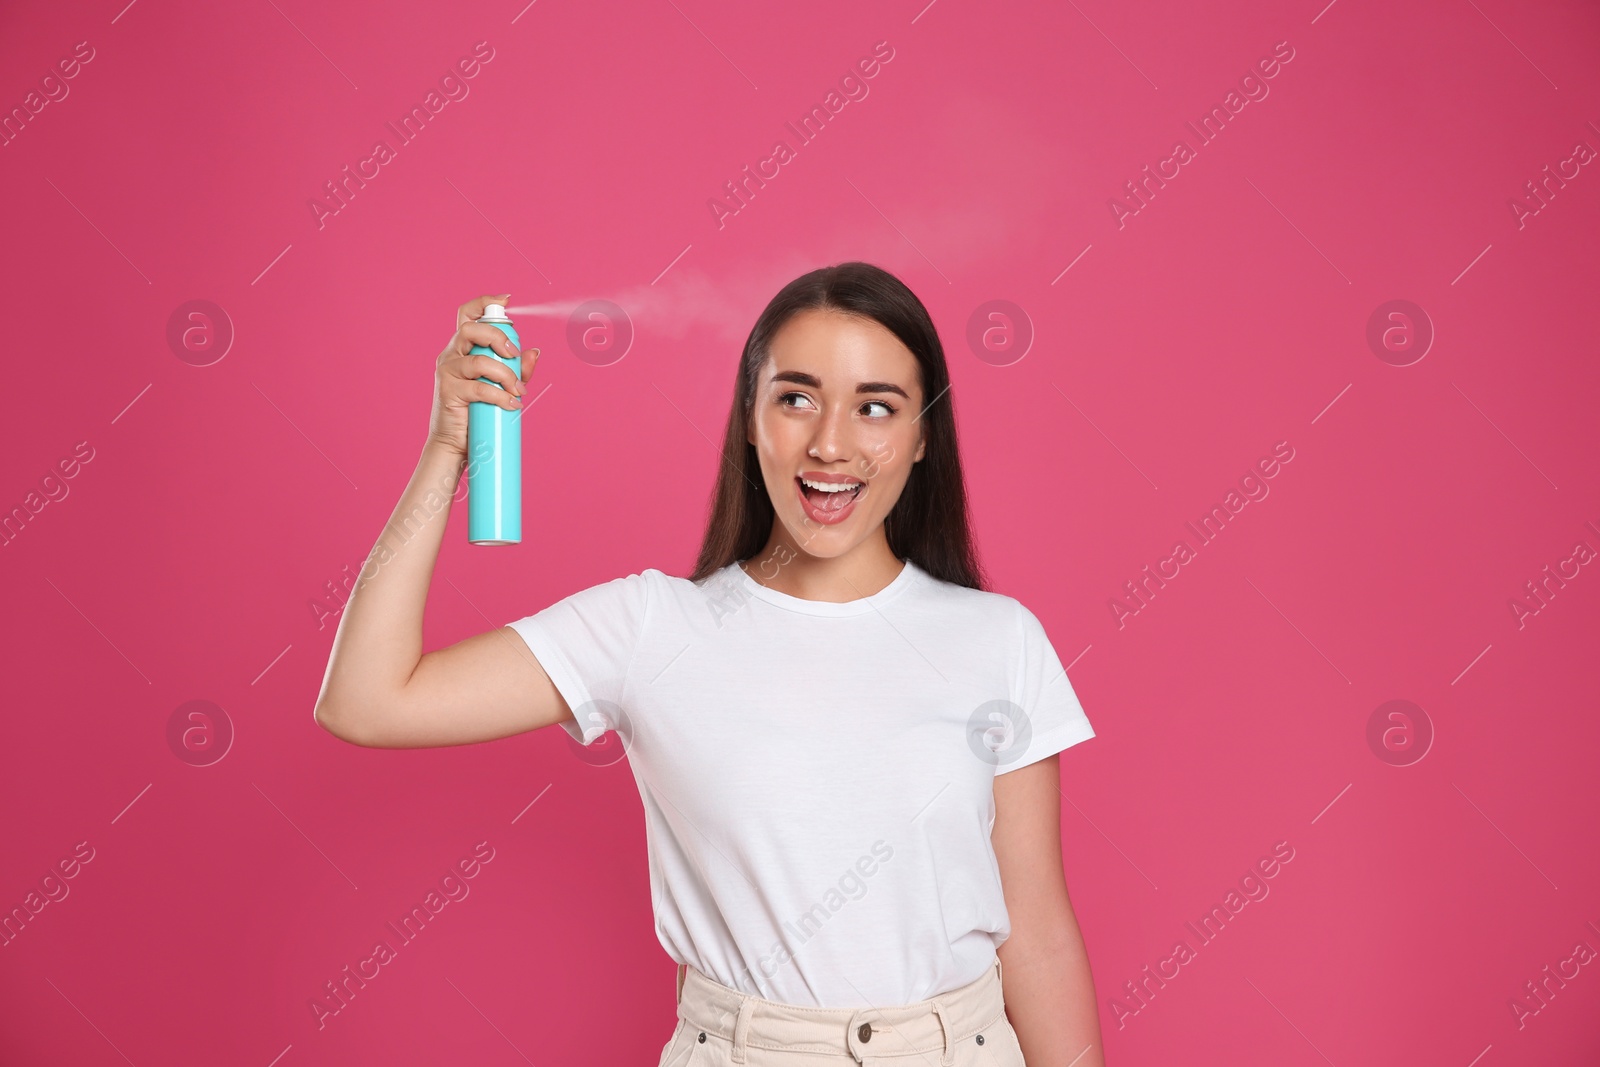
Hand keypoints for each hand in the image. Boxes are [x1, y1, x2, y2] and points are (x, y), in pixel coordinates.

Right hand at [425, 293, 537, 455]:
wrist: (455, 443)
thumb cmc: (478, 411)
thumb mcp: (502, 386)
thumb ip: (518, 369)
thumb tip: (534, 352)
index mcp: (463, 347)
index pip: (467, 315)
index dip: (485, 302)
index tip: (506, 300)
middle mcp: (452, 354)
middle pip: (472, 329)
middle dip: (499, 338)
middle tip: (515, 355)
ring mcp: (447, 371)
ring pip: (480, 361)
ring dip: (506, 375)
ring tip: (517, 392)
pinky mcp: (448, 390)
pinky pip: (479, 388)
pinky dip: (500, 396)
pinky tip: (512, 404)